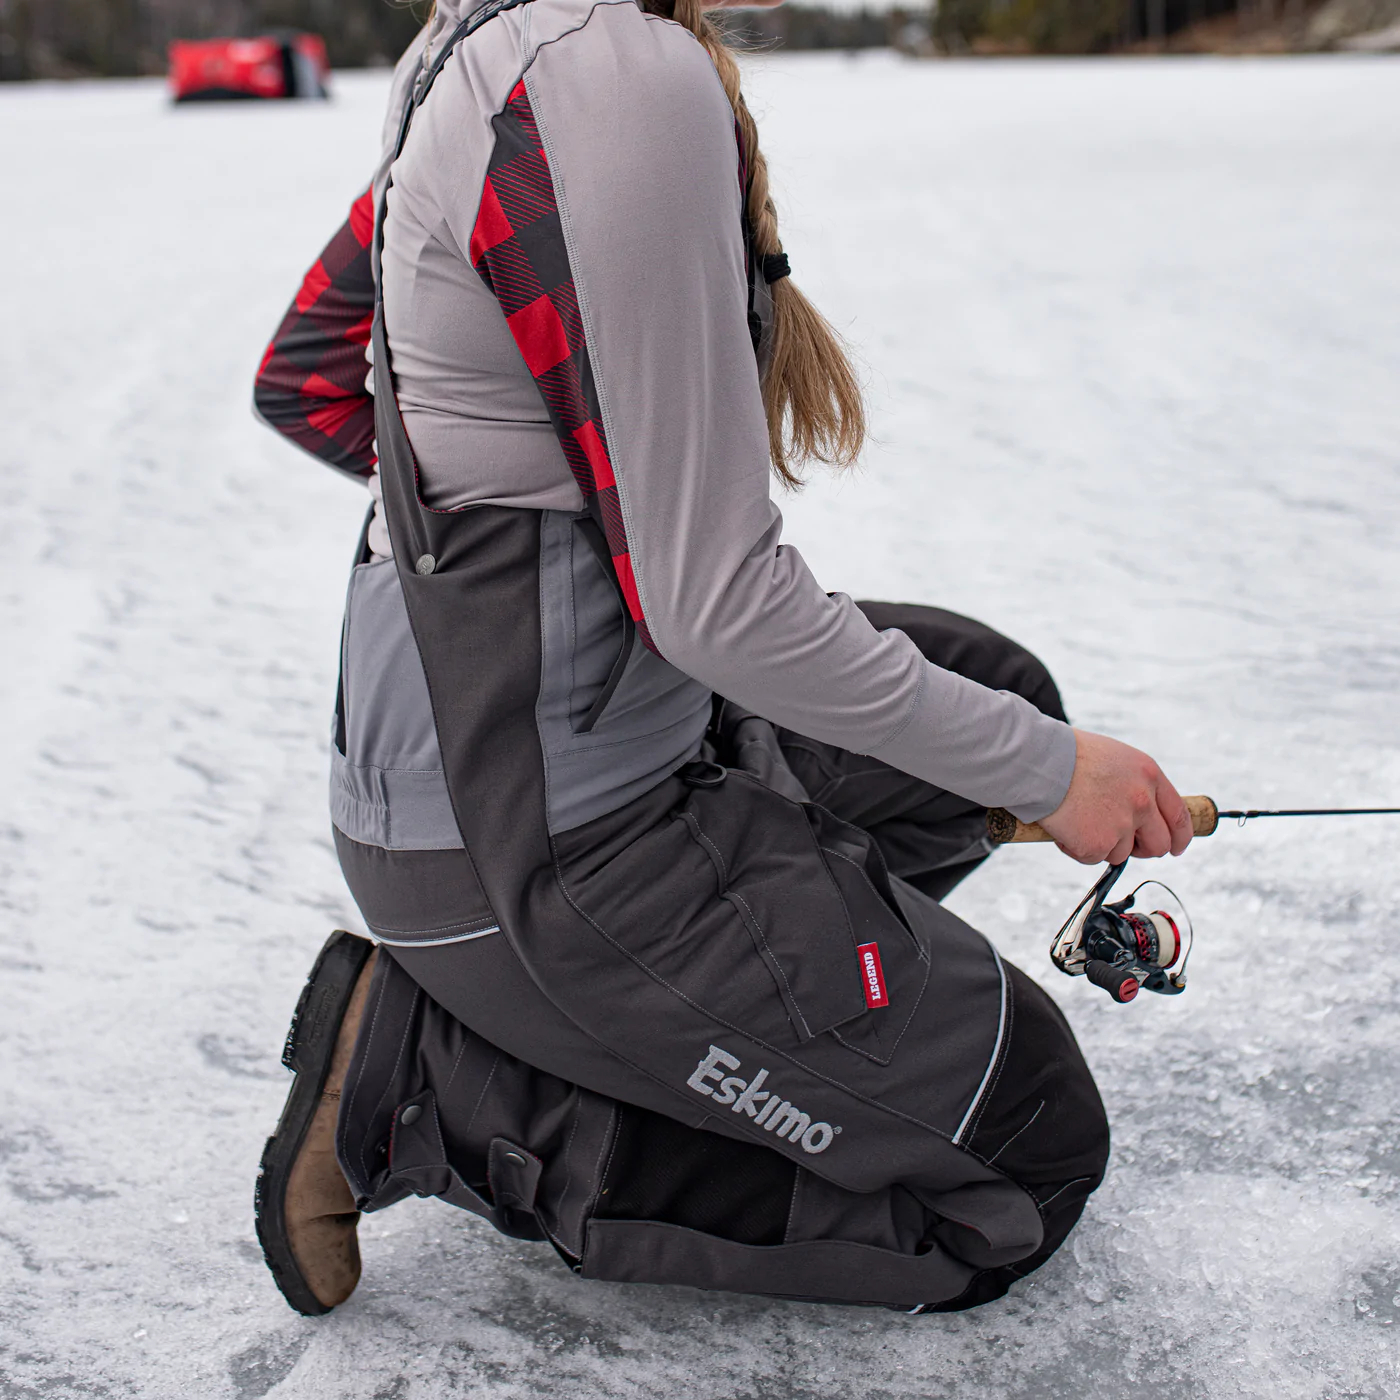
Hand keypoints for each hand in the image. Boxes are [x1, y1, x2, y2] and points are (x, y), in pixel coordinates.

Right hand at [1037, 729, 1192, 864]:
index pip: (1179, 815)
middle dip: (1144, 849)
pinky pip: (1093, 858)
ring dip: (1102, 844)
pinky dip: (1077, 848)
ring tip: (1078, 820)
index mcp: (1149, 776)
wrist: (1038, 762)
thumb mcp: (1116, 759)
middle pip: (1159, 844)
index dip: (1180, 837)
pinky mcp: (1097, 844)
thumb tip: (1139, 813)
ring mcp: (1121, 825)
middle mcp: (1142, 802)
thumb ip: (1135, 785)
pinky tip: (1064, 825)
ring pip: (1122, 853)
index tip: (1175, 847)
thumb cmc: (1067, 755)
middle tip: (1124, 845)